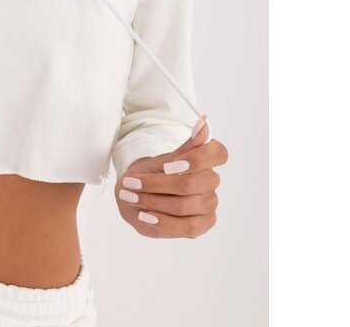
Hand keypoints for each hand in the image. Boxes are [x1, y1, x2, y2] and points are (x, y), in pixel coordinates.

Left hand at [114, 116, 227, 238]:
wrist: (137, 196)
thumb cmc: (151, 174)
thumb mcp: (162, 159)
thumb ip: (186, 146)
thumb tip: (204, 121)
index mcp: (205, 161)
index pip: (219, 153)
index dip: (197, 159)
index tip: (170, 165)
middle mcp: (211, 182)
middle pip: (191, 184)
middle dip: (156, 184)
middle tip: (131, 183)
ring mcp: (209, 205)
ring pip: (184, 206)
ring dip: (153, 202)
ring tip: (130, 197)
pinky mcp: (202, 225)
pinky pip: (186, 227)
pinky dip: (162, 221)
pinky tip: (145, 216)